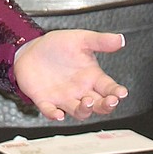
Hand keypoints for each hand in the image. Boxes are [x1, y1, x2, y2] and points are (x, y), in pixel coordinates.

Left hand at [12, 30, 127, 121]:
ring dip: (85, 110)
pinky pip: (50, 111)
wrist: (31, 49)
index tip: (122, 92)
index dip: (117, 92)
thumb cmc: (57, 46)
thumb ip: (100, 41)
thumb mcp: (80, 39)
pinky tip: (57, 114)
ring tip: (88, 102)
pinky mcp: (46, 101)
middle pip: (99, 105)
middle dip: (106, 105)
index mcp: (91, 77)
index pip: (109, 88)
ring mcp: (64, 97)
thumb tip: (120, 39)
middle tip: (110, 101)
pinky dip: (54, 114)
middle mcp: (80, 90)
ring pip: (79, 112)